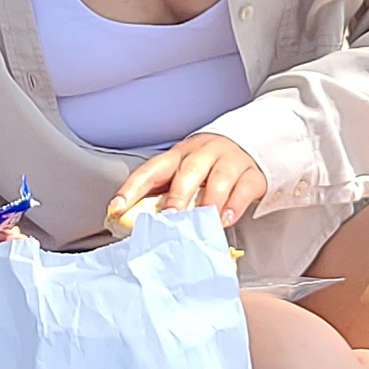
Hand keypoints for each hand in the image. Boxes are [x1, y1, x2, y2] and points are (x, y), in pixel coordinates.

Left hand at [110, 134, 267, 227]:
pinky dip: (235, 205)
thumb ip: (163, 195)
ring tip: (202, 222)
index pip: (151, 170)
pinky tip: (226, 219)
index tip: (116, 208)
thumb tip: (131, 220)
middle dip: (177, 196)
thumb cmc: (208, 167)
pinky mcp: (252, 174)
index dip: (132, 189)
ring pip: (219, 178)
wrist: (250, 146)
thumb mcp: (183, 174)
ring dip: (208, 201)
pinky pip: (244, 187)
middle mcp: (202, 153)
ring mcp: (229, 161)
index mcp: (178, 154)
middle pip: (188, 171)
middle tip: (169, 218)